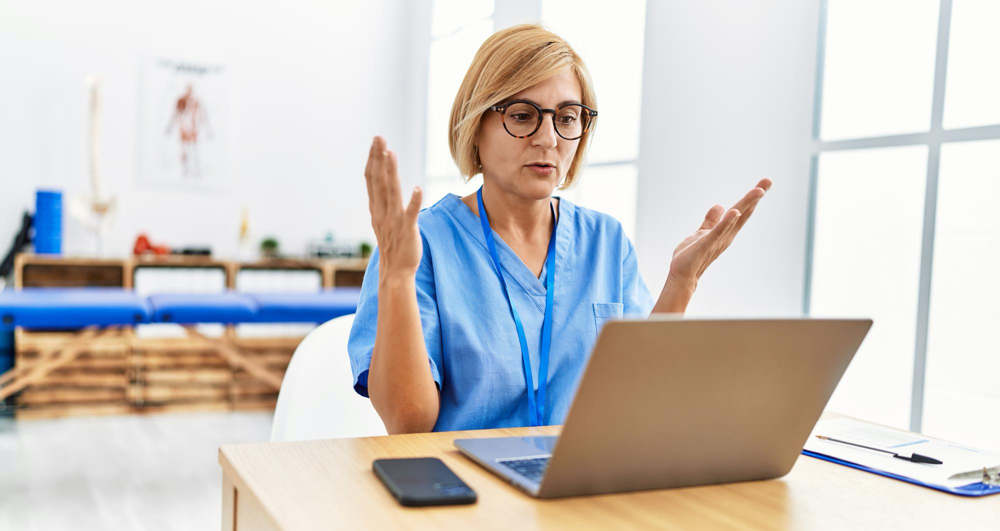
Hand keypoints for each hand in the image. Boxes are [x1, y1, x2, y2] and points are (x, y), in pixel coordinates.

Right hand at [364, 136, 422, 278]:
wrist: (395, 271)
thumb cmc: (392, 244)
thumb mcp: (382, 219)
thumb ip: (382, 200)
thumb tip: (382, 181)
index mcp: (376, 208)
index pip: (372, 179)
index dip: (373, 159)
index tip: (376, 141)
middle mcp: (382, 211)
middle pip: (378, 180)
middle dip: (378, 158)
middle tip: (379, 138)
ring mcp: (394, 220)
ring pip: (391, 192)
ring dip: (391, 172)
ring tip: (391, 153)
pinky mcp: (407, 230)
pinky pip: (410, 214)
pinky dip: (413, 201)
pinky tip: (417, 188)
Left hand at [662, 178, 772, 302]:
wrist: (682, 275)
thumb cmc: (691, 257)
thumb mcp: (702, 233)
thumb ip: (711, 221)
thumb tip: (720, 206)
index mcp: (725, 232)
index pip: (741, 211)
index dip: (752, 198)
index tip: (765, 183)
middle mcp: (726, 236)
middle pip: (744, 212)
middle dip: (755, 197)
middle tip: (768, 181)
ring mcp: (718, 240)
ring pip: (735, 219)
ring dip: (746, 204)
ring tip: (758, 191)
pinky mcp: (706, 244)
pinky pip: (718, 231)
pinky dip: (726, 221)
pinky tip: (734, 210)